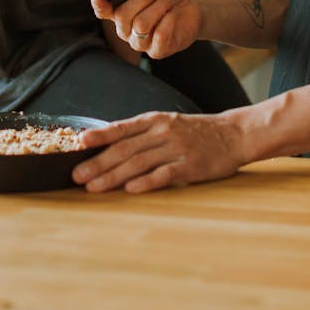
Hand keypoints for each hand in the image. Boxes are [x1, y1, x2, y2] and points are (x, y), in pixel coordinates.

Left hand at [72, 109, 245, 192]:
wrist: (232, 134)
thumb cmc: (195, 132)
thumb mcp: (167, 124)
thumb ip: (142, 135)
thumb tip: (109, 147)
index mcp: (155, 120)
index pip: (122, 128)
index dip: (100, 135)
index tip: (79, 143)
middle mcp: (162, 132)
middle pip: (125, 149)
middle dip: (99, 163)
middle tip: (77, 176)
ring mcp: (176, 148)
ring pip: (139, 163)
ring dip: (114, 176)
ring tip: (94, 188)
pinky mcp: (190, 165)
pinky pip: (164, 174)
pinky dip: (146, 182)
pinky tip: (130, 189)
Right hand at [90, 0, 202, 57]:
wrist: (191, 7)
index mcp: (120, 10)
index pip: (103, 11)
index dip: (99, 6)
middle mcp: (126, 29)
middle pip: (123, 16)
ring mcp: (140, 42)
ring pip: (141, 25)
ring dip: (158, 6)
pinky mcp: (156, 51)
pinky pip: (158, 36)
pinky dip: (168, 19)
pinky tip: (173, 13)